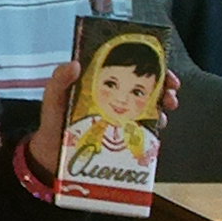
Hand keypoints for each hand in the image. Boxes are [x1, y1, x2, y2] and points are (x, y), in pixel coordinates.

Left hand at [25, 62, 182, 183]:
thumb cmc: (52, 122)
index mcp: (101, 84)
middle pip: (146, 87)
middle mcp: (115, 99)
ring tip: (165, 108)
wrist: (51, 157)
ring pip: (150, 108)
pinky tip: (156, 127)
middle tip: (170, 90)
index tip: (162, 66)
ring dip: (163, 106)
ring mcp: (122, 118)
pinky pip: (145, 131)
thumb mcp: (53, 98)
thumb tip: (75, 64)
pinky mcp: (125, 138)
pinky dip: (154, 128)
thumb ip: (59, 80)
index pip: (129, 69)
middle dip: (164, 86)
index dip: (149, 65)